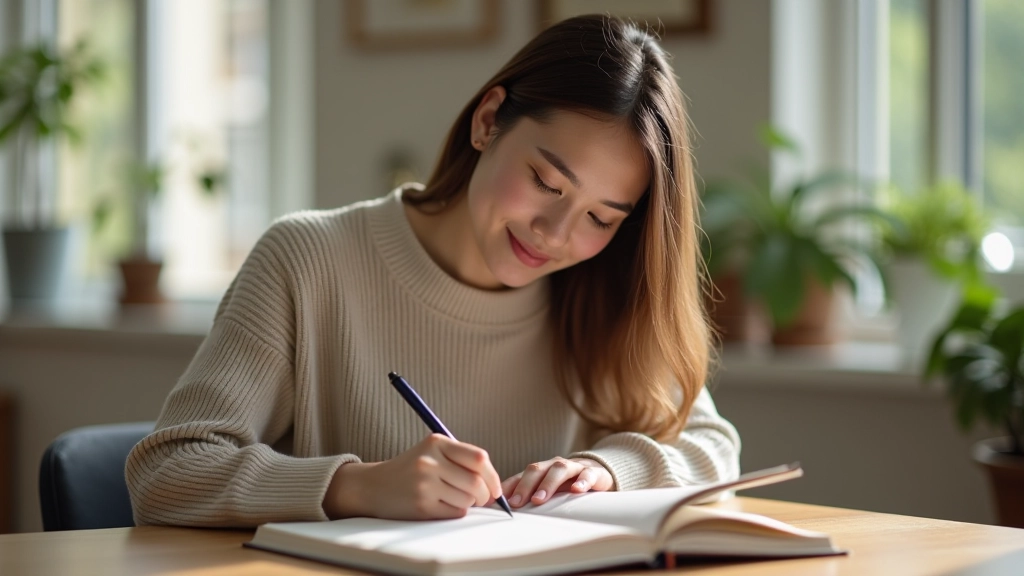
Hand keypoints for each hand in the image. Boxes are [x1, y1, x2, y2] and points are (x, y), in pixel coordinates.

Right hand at [323, 434, 503, 519]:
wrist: (374, 486)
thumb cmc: (410, 470)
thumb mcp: (432, 453)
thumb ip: (461, 460)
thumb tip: (494, 484)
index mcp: (436, 442)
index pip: (479, 458)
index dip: (493, 476)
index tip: (495, 488)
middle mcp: (430, 460)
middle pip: (476, 482)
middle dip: (485, 495)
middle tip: (482, 499)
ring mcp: (424, 483)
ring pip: (467, 499)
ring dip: (468, 504)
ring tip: (455, 499)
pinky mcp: (421, 504)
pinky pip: (454, 512)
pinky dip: (455, 512)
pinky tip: (442, 506)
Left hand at [502, 457, 612, 507]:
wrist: (596, 471)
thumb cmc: (566, 483)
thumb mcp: (546, 489)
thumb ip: (528, 497)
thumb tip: (503, 510)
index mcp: (540, 470)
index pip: (520, 476)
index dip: (508, 487)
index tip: (497, 502)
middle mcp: (553, 465)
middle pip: (536, 470)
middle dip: (524, 486)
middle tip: (516, 502)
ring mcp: (573, 467)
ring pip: (559, 469)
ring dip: (548, 484)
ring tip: (539, 499)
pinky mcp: (593, 472)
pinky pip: (587, 474)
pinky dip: (582, 481)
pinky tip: (577, 490)